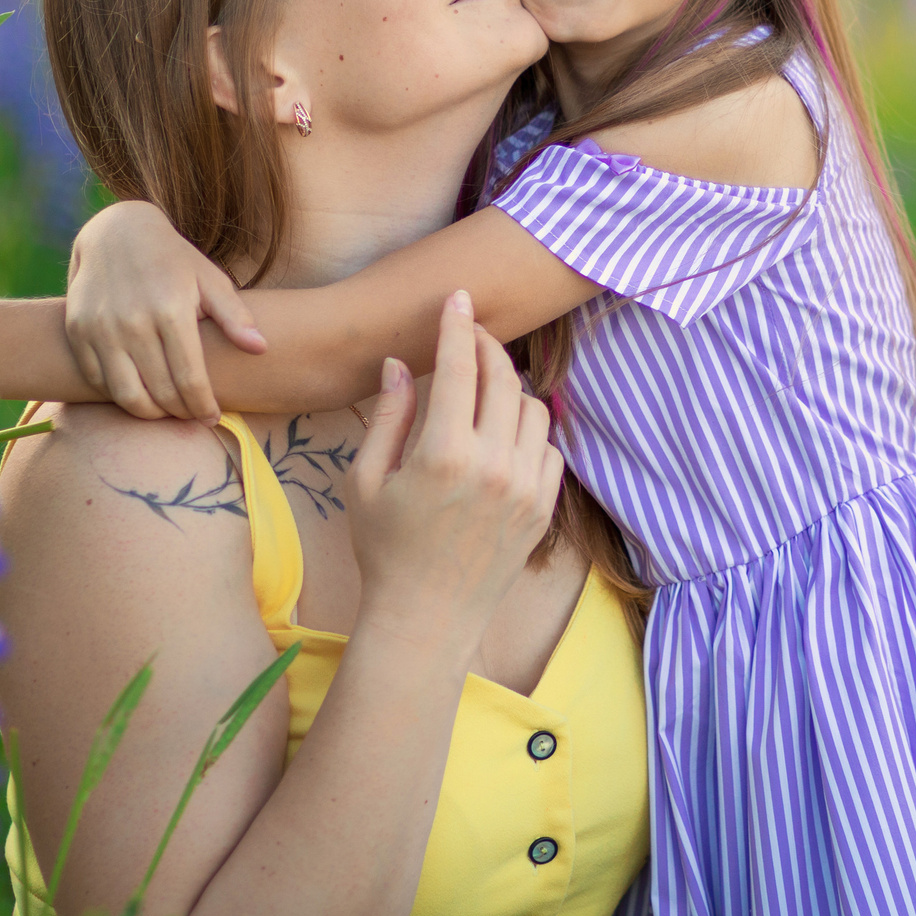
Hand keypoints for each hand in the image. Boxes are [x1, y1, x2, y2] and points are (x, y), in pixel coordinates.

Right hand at [66, 199, 266, 418]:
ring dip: (149, 413)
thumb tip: (260, 349)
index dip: (203, 406)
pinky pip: (97, 380)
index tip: (212, 416)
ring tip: (166, 409)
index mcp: (172, 310)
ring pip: (126, 394)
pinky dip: (118, 394)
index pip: (190, 378)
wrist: (117, 232)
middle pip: (160, 392)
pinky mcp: (79, 330)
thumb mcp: (210, 279)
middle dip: (181, 412)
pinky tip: (137, 391)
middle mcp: (133, 322)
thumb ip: (235, 316)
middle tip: (192, 415)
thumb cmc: (174, 260)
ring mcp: (101, 327)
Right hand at [346, 292, 562, 651]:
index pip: (458, 368)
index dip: (457, 325)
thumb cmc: (385, 548)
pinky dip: (530, 429)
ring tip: (485, 387)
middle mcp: (493, 465)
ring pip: (533, 408)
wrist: (427, 617)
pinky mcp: (543, 507)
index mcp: (443, 454)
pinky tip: (505, 431)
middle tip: (471, 334)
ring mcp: (526, 488)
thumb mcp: (365, 480)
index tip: (458, 298)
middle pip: (502, 378)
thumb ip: (388, 416)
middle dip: (486, 346)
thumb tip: (398, 363)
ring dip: (511, 387)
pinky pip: (550, 447)